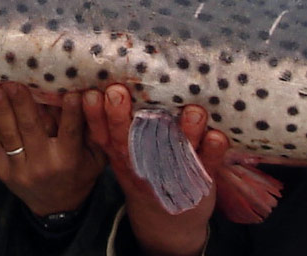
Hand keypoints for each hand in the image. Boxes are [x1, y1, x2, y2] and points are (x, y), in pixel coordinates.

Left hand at [0, 82, 105, 215]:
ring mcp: (20, 168)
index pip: (71, 131)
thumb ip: (94, 130)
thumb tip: (95, 96)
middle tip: (15, 82)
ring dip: (1, 110)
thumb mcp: (96, 157)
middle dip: (22, 104)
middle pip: (32, 129)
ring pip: (9, 135)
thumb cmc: (79, 173)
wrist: (57, 207)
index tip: (71, 92)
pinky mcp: (3, 171)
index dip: (71, 112)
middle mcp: (43, 164)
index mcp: (69, 159)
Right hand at [84, 85, 228, 255]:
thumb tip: (109, 83)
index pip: (103, 134)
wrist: (168, 222)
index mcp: (122, 154)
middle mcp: (141, 163)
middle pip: (129, 139)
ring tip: (191, 111)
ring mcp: (170, 172)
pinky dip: (212, 150)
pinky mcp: (200, 179)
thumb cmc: (146, 173)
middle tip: (117, 92)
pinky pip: (206, 164)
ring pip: (174, 152)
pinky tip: (216, 135)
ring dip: (184, 132)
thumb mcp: (125, 156)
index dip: (94, 116)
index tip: (89, 94)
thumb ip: (118, 127)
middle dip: (121, 116)